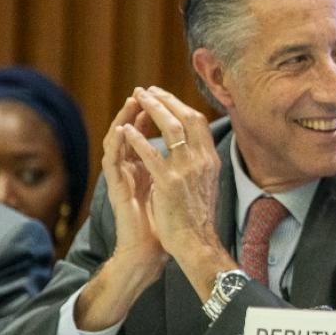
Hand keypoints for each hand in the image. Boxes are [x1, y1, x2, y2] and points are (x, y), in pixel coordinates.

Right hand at [73, 93, 177, 330]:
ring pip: (118, 141)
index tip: (166, 98)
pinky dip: (120, 144)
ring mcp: (123, 177)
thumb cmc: (165, 220)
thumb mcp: (177, 187)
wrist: (153, 249)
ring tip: (133, 102)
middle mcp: (132, 169)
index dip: (156, 115)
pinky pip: (114, 161)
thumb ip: (178, 169)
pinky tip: (124, 130)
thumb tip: (194, 153)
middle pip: (132, 132)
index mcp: (147, 167)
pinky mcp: (117, 188)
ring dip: (125, 120)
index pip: (148, 134)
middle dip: (139, 110)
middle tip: (145, 91)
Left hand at [119, 86, 235, 296]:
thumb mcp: (206, 184)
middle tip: (146, 91)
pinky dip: (137, 139)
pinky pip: (151, 154)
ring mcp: (187, 170)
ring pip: (171, 129)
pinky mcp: (169, 183)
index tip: (163, 97)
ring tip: (136, 100)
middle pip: (186, 118)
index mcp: (211, 160)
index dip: (179, 105)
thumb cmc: (198, 218)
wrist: (196, 243)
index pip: (198, 122)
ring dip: (152, 110)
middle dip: (165, 100)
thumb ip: (201, 164)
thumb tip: (194, 149)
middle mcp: (202, 160)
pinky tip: (125, 130)